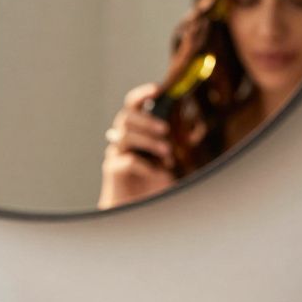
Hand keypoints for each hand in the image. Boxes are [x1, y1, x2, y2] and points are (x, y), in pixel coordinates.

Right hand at [98, 83, 175, 208]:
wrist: (138, 211)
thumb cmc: (154, 183)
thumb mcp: (167, 160)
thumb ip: (170, 142)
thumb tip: (189, 123)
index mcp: (134, 133)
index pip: (132, 107)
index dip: (141, 96)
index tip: (157, 90)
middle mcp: (121, 140)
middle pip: (126, 118)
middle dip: (146, 120)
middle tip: (165, 130)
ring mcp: (115, 154)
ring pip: (126, 136)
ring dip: (149, 142)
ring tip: (166, 154)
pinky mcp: (113, 170)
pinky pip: (129, 160)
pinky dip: (148, 167)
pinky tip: (159, 175)